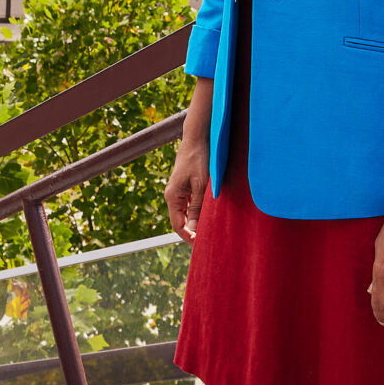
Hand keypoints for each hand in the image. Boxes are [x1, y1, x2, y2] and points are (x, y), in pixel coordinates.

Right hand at [167, 79, 213, 241]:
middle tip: (208, 242)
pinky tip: (209, 216)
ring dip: (196, 223)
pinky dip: (198, 212)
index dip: (188, 238)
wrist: (197, 138)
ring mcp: (178, 191)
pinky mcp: (185, 186)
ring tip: (211, 231)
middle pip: (181, 221)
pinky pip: (189, 205)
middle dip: (193, 233)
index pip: (178, 225)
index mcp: (172, 197)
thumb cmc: (199, 159)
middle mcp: (172, 196)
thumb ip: (197, 207)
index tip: (201, 246)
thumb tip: (194, 228)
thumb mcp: (201, 185)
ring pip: (186, 214)